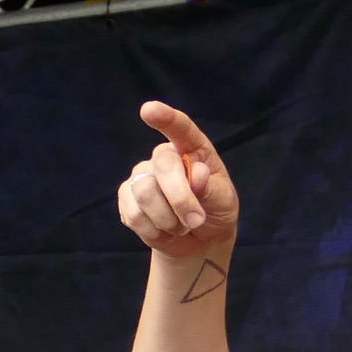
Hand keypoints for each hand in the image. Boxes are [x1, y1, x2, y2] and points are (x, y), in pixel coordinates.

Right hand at [117, 101, 238, 257]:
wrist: (200, 240)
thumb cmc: (215, 212)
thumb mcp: (224, 201)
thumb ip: (211, 188)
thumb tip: (197, 173)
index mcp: (192, 149)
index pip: (180, 128)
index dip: (165, 118)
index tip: (149, 111)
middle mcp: (164, 157)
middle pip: (162, 168)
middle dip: (181, 200)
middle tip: (196, 221)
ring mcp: (142, 175)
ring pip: (145, 193)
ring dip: (169, 220)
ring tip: (181, 226)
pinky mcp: (127, 197)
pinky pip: (134, 215)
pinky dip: (155, 231)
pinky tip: (164, 230)